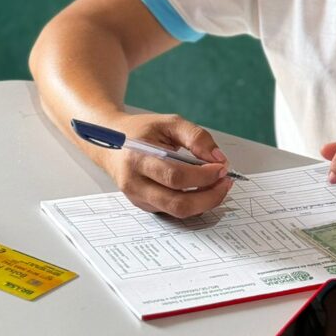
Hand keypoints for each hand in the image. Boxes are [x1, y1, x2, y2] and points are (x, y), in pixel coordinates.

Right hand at [97, 113, 233, 217]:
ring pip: (178, 212)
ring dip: (205, 202)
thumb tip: (218, 159)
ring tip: (217, 185)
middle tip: (225, 181)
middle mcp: (135, 184)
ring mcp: (139, 199)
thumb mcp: (169, 123)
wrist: (110, 141)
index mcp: (138, 159)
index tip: (222, 167)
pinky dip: (194, 203)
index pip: (175, 176)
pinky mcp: (145, 206)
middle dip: (209, 196)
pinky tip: (203, 189)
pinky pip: (174, 211)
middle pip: (178, 203)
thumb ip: (196, 137)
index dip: (204, 175)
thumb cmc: (140, 131)